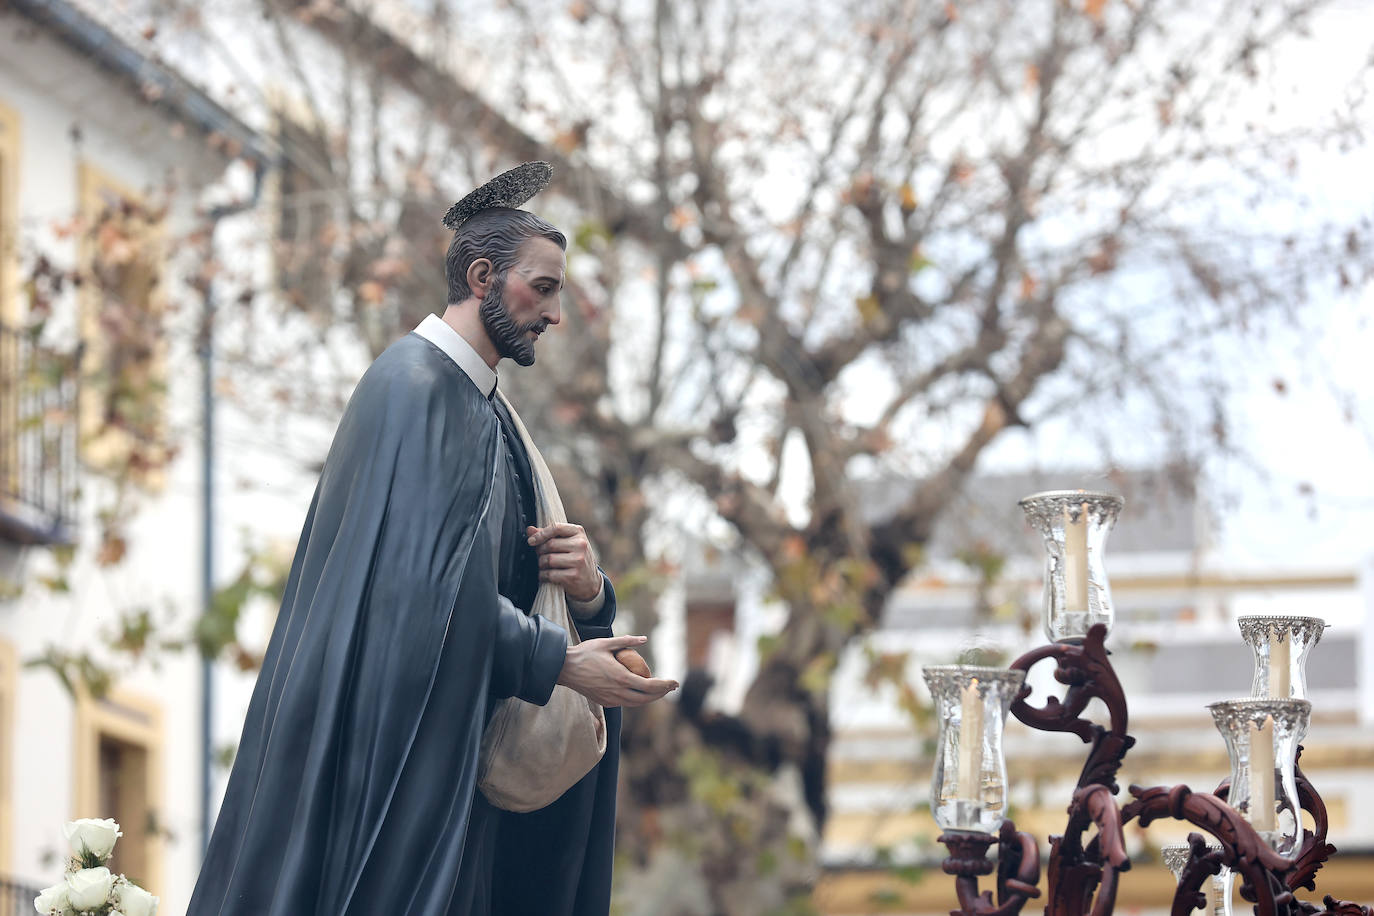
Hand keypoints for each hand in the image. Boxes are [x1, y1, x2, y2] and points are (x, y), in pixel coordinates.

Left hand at [527, 523, 600, 600]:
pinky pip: (550, 574)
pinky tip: (546, 576)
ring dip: (541, 565)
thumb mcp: (567, 543)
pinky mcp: (574, 576)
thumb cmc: (575, 559)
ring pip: (549, 559)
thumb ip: (549, 535)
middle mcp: (581, 545)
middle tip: (541, 557)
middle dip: (540, 552)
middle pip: (550, 544)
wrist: (590, 582)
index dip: (540, 534)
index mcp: (578, 532)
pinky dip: (543, 576)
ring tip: (545, 567)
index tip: (531, 541)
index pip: (556, 527)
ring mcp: (579, 560)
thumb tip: (530, 529)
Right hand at [556, 635, 678, 707]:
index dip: (665, 685)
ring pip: (637, 703)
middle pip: (646, 698)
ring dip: (651, 698)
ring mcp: (611, 699)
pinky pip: (626, 703)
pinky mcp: (604, 702)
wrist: (563, 669)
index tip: (675, 681)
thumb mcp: (606, 643)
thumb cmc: (585, 653)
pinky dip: (637, 699)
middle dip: (662, 693)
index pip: (650, 686)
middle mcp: (618, 692)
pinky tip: (641, 691)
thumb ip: (627, 641)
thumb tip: (644, 638)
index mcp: (621, 677)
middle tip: (672, 686)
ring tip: (660, 690)